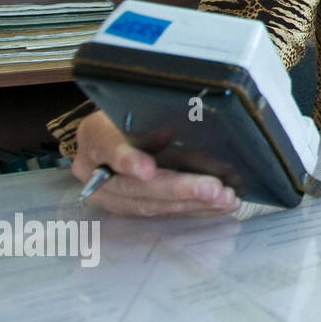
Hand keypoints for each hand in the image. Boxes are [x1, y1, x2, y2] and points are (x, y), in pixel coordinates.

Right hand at [71, 111, 239, 216]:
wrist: (116, 134)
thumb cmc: (133, 115)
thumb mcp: (141, 109)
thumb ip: (152, 124)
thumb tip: (169, 134)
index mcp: (94, 137)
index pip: (108, 148)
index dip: (128, 160)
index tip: (147, 170)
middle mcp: (96, 173)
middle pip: (136, 187)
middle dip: (178, 189)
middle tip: (213, 189)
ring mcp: (112, 197)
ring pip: (153, 205)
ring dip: (194, 204)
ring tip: (226, 199)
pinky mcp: (133, 209)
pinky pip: (166, 212)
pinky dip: (197, 208)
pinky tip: (222, 205)